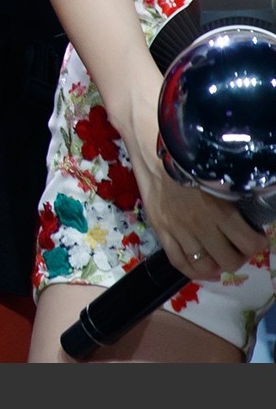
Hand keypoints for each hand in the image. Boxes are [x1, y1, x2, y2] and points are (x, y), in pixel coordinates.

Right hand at [122, 92, 275, 281]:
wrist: (150, 139)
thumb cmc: (189, 150)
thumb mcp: (220, 170)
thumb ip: (236, 193)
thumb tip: (254, 206)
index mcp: (220, 208)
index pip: (250, 244)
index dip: (258, 242)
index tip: (256, 235)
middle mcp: (200, 224)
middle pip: (229, 259)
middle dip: (239, 255)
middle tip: (238, 245)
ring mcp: (177, 228)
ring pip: (205, 266)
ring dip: (218, 263)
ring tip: (220, 254)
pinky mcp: (160, 228)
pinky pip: (178, 262)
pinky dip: (194, 270)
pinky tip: (203, 264)